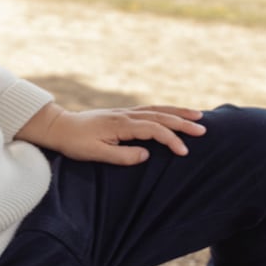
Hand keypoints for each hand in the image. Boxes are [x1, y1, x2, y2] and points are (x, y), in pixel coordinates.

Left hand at [16, 103, 205, 165]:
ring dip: (178, 113)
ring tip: (198, 116)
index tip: (184, 152)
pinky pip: (150, 110)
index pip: (154, 130)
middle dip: (183, 123)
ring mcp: (125, 112)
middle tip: (204, 130)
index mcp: (121, 125)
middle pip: (160, 116)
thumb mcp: (96, 154)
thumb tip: (146, 155)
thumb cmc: (76, 143)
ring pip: (157, 110)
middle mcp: (126, 115)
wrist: (60, 127)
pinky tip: (174, 114)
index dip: (171, 140)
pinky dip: (166, 111)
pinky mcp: (123, 114)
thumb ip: (122, 156)